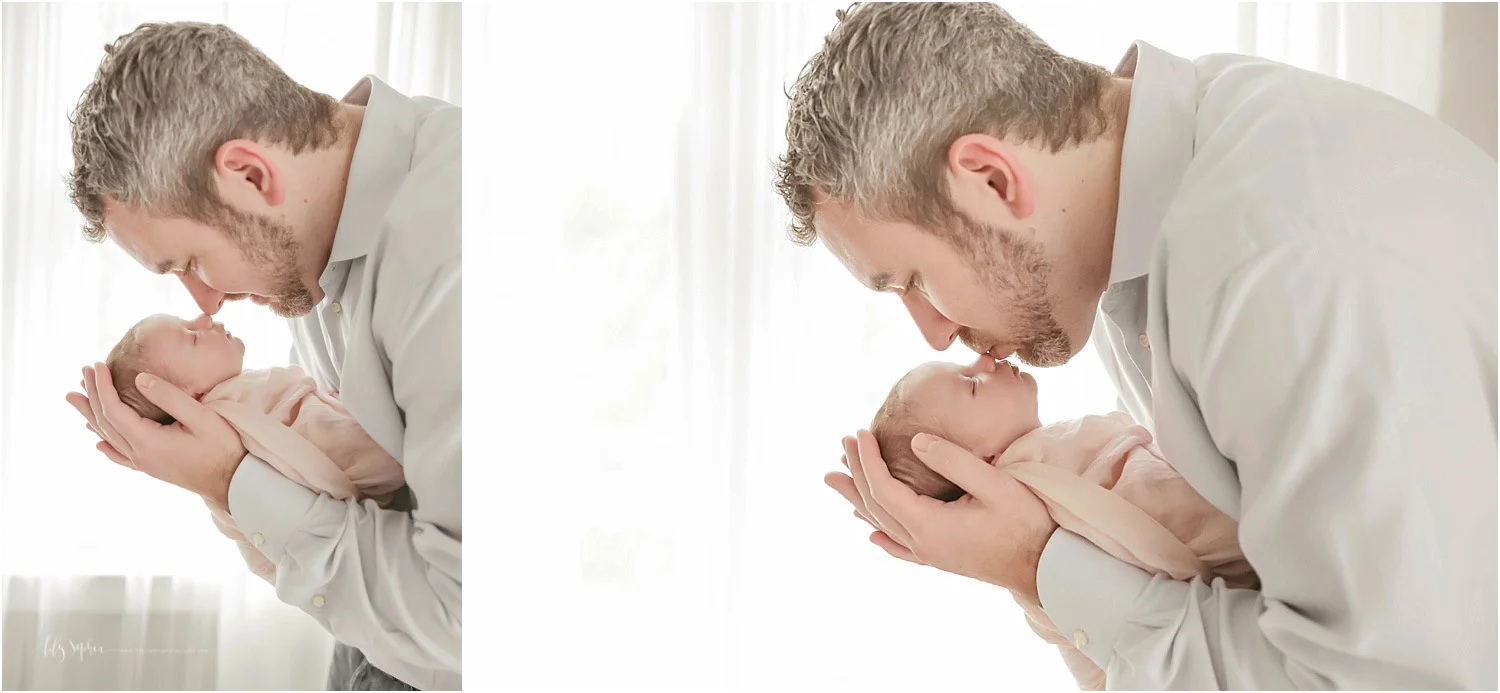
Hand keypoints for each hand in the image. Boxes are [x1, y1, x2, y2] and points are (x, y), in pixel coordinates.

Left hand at [65, 362, 247, 506]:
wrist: (236, 482)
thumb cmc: (224, 447)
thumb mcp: (201, 417)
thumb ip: (170, 397)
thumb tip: (140, 378)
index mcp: (148, 441)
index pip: (114, 410)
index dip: (102, 386)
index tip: (98, 364)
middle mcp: (140, 455)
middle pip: (106, 423)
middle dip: (92, 395)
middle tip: (83, 372)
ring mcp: (145, 464)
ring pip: (109, 438)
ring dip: (92, 415)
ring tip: (76, 398)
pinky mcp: (154, 468)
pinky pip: (121, 456)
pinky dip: (107, 446)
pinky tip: (98, 443)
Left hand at [824, 429, 1057, 600]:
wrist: (1049, 568)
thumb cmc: (1027, 523)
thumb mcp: (994, 485)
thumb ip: (954, 461)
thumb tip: (915, 442)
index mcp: (930, 525)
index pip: (884, 488)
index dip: (868, 459)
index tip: (859, 432)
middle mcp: (923, 544)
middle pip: (876, 505)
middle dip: (856, 472)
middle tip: (842, 443)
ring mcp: (931, 554)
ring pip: (883, 524)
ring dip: (858, 498)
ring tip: (836, 479)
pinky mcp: (942, 558)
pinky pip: (901, 547)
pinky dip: (882, 534)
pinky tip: (871, 531)